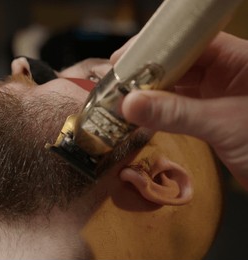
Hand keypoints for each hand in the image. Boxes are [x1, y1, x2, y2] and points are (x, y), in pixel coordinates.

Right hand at [110, 32, 247, 188]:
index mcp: (240, 60)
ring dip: (151, 94)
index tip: (125, 58)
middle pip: (179, 63)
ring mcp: (220, 96)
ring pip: (177, 87)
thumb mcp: (223, 125)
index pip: (190, 41)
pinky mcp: (213, 118)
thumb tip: (129, 104)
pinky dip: (160, 112)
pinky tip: (139, 115)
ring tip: (121, 98)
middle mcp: (228, 73)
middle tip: (116, 82)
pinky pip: (180, 109)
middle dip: (147, 72)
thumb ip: (176, 114)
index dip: (156, 47)